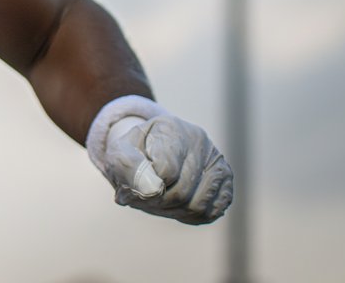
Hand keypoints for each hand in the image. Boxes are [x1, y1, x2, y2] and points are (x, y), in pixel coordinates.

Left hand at [87, 96, 233, 224]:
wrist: (152, 149)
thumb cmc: (135, 153)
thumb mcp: (119, 153)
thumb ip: (126, 166)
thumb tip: (148, 190)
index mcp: (170, 128)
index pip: (166, 170)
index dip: (147, 186)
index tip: (134, 185)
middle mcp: (198, 140)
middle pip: (181, 191)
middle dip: (157, 203)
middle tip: (144, 199)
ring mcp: (215, 159)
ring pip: (197, 205)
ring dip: (173, 212)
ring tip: (159, 201)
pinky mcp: (225, 179)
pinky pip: (211, 212)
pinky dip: (190, 216)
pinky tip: (177, 205)